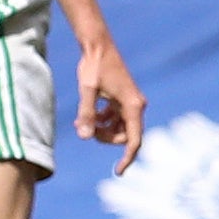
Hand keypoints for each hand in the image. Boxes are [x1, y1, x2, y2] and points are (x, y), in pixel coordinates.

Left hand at [75, 34, 146, 174]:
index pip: (134, 140)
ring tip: (83, 121)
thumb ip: (87, 114)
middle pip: (125, 136)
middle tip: (85, 130)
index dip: (127, 158)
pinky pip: (116, 118)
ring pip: (120, 128)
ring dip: (103, 129)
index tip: (118, 172)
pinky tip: (89, 113)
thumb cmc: (93, 66)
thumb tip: (86, 137)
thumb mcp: (87, 91)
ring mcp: (130, 102)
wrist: (97, 45)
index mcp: (132, 106)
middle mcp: (136, 105)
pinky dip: (103, 120)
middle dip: (105, 138)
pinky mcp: (123, 98)